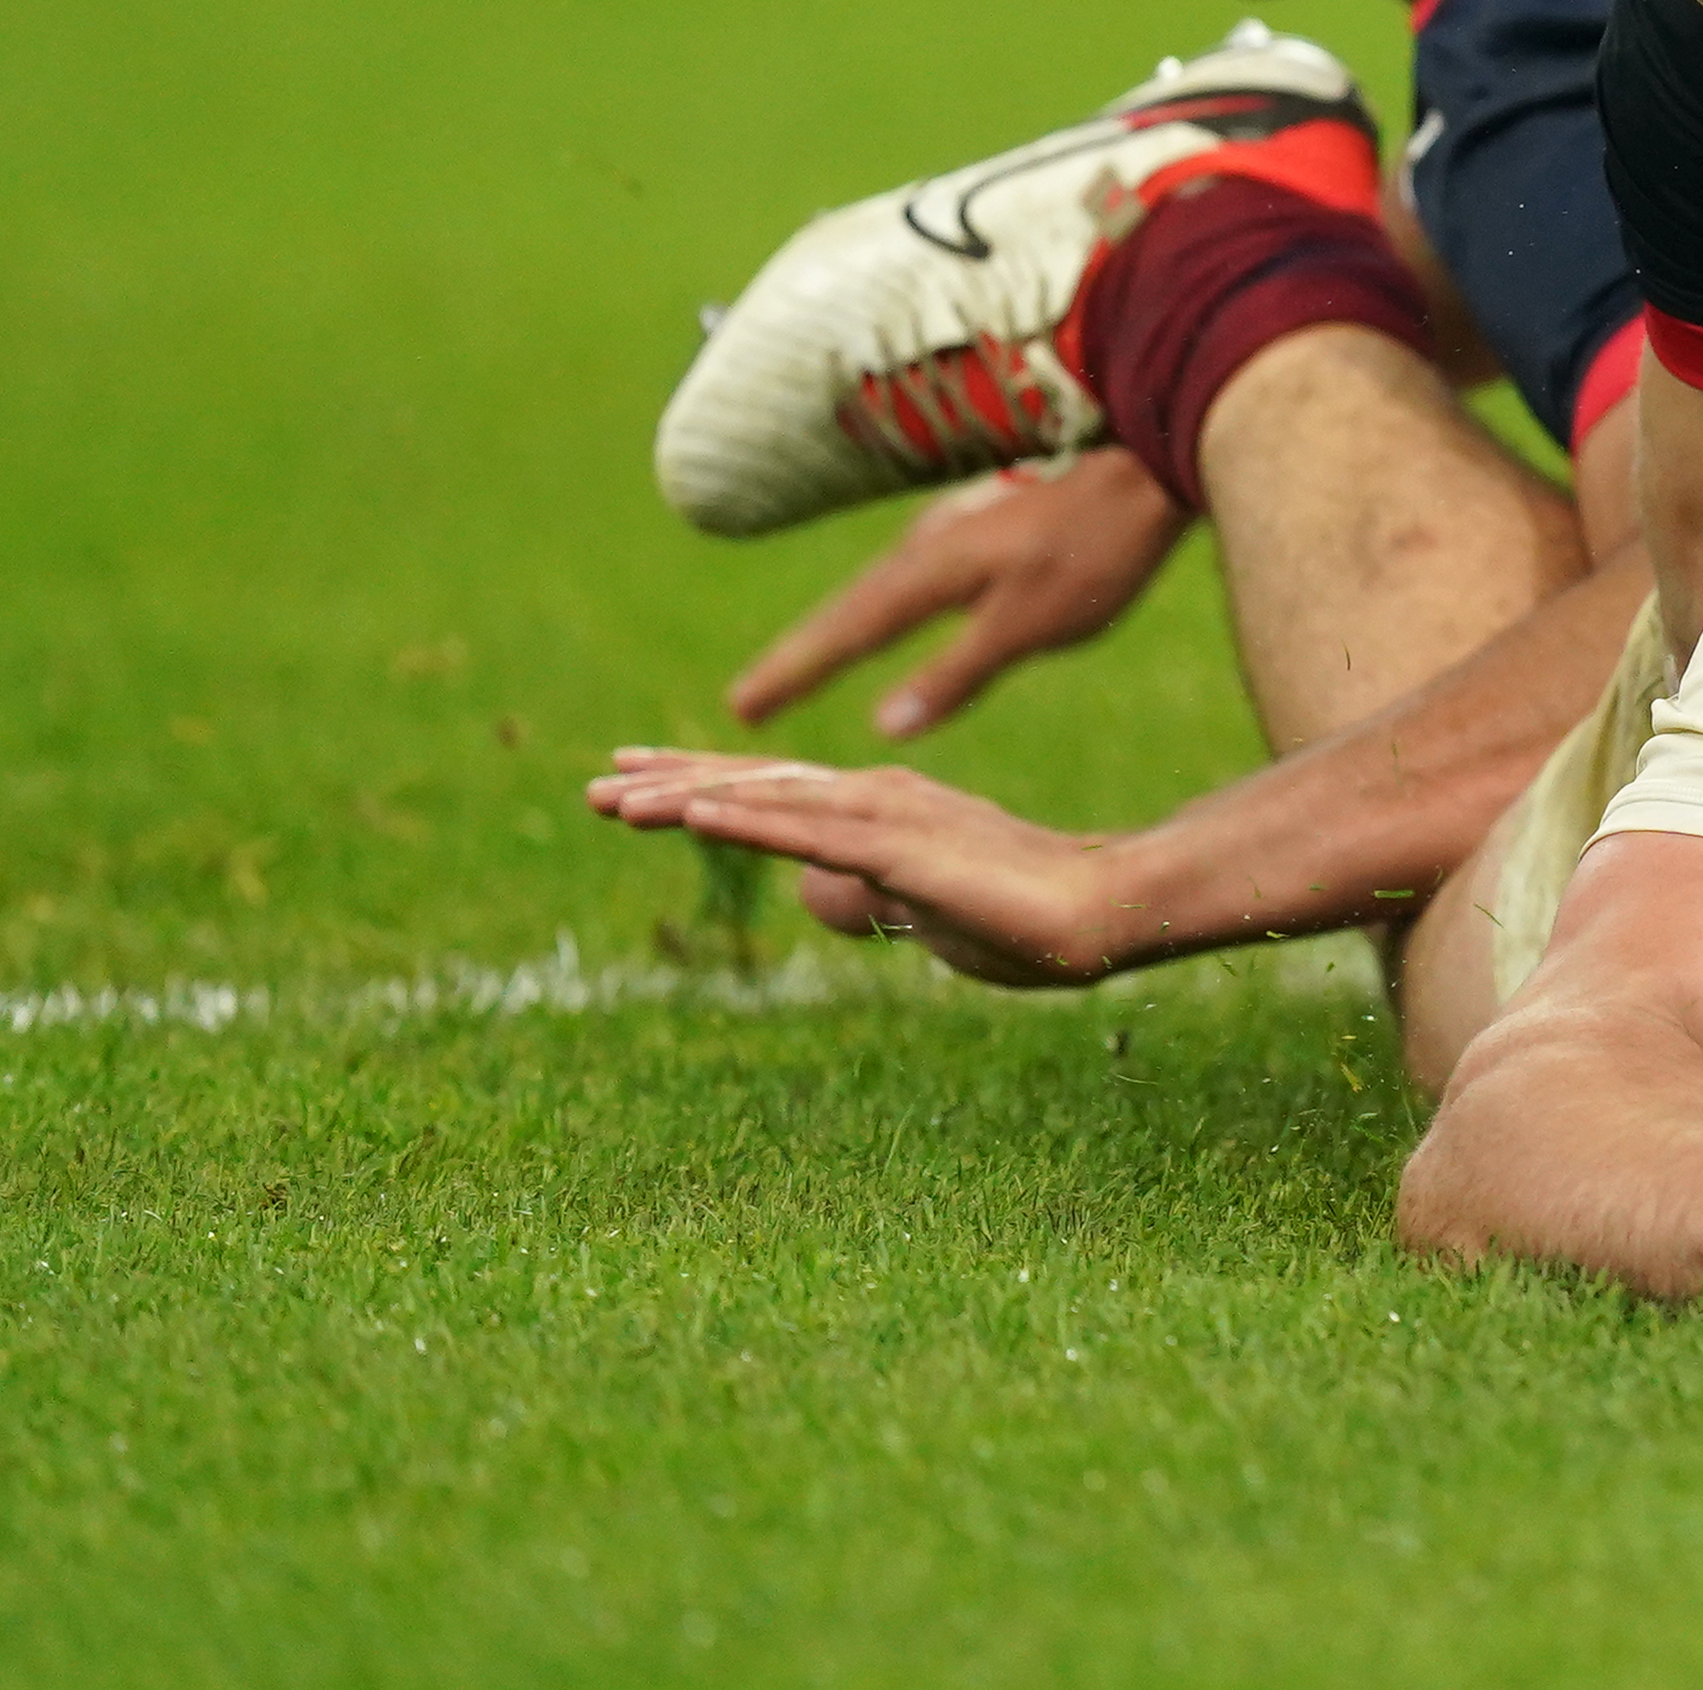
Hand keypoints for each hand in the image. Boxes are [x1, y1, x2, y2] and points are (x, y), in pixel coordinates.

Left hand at [584, 746, 1139, 987]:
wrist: (1107, 907)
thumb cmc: (1029, 916)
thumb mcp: (923, 916)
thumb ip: (867, 900)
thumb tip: (808, 897)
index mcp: (884, 810)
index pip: (775, 793)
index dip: (701, 785)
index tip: (635, 785)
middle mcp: (879, 797)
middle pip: (757, 785)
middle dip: (672, 785)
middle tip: (594, 786)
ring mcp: (892, 818)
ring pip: (770, 802)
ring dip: (688, 800)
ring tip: (616, 803)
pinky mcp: (905, 849)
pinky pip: (812, 834)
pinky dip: (748, 822)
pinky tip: (694, 818)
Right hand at [725, 448, 1186, 737]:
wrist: (1152, 458)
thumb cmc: (1100, 548)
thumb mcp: (1034, 625)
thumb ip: (958, 674)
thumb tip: (884, 726)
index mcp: (929, 572)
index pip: (843, 634)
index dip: (792, 674)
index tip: (740, 710)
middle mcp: (927, 545)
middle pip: (847, 610)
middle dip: (798, 656)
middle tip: (747, 700)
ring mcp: (954, 528)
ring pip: (878, 588)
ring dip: (835, 629)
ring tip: (801, 665)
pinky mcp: (983, 525)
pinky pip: (911, 575)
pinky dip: (881, 604)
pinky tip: (890, 611)